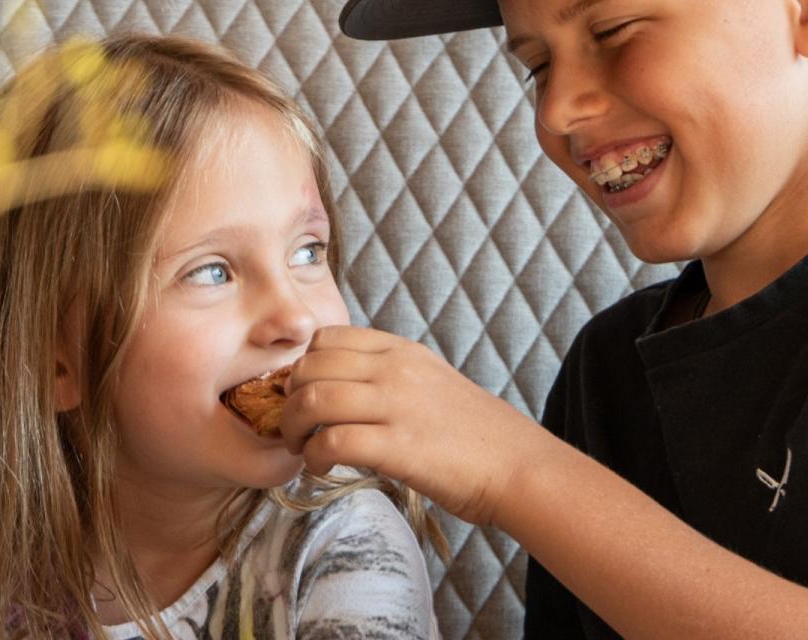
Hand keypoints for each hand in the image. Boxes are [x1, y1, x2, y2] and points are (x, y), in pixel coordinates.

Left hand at [279, 326, 551, 524]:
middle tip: (293, 428)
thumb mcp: (432, 382)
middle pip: (310, 368)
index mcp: (402, 351)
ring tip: (302, 449)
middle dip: (288, 401)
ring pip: (313, 400)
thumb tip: (341, 388)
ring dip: (293, 429)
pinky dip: (314, 457)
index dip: (302, 368)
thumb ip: (389, 376)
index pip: (327, 339)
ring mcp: (398, 406)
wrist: (519, 466)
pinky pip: (332, 442)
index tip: (303, 396)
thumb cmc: (476, 434)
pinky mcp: (399, 446)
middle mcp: (396, 370)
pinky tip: (322, 468)